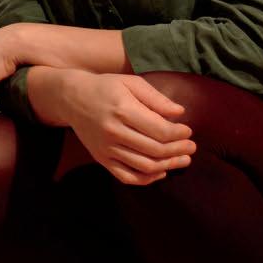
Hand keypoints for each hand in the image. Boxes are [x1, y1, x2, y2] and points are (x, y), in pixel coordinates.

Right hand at [42, 70, 194, 185]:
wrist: (71, 98)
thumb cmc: (106, 87)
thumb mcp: (131, 83)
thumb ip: (156, 98)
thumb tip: (180, 112)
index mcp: (123, 110)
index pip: (160, 130)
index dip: (179, 134)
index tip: (188, 131)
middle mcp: (114, 132)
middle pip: (155, 150)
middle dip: (178, 150)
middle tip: (191, 147)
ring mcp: (106, 148)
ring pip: (144, 166)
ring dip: (168, 166)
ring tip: (182, 160)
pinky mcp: (101, 159)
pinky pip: (127, 176)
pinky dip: (147, 179)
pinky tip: (160, 172)